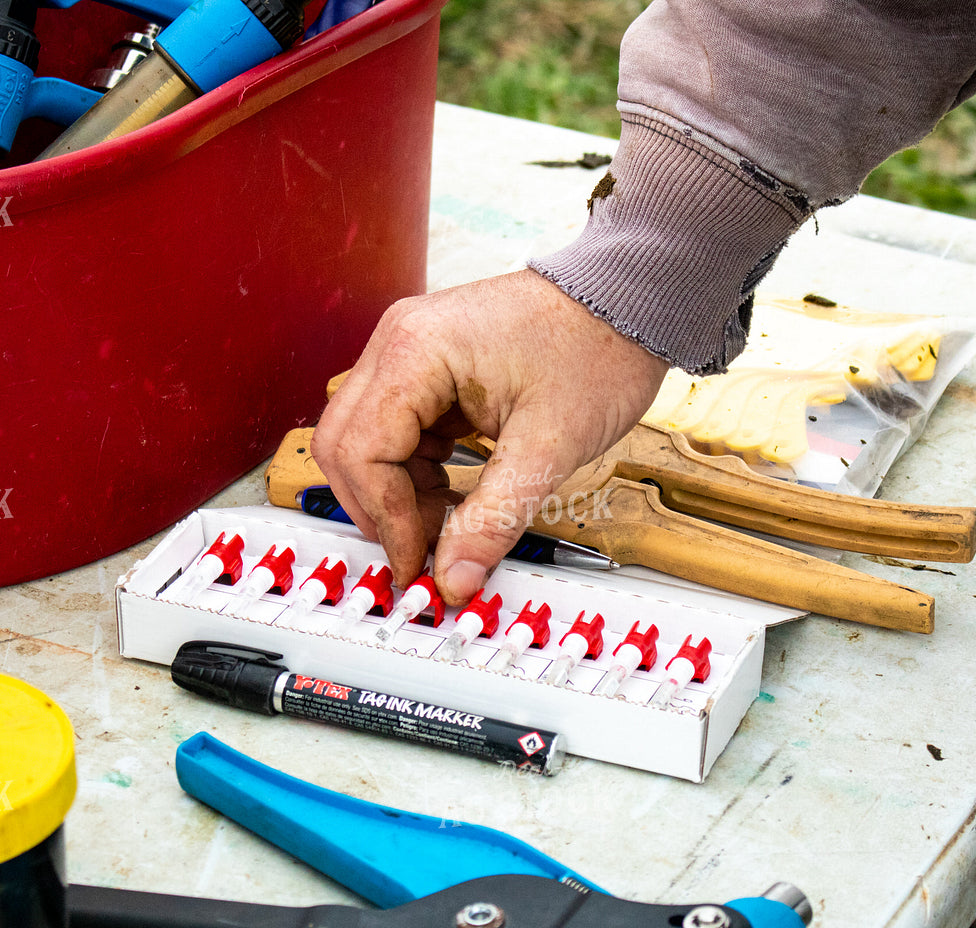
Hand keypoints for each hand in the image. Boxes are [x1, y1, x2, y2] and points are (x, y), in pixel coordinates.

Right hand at [312, 269, 669, 604]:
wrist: (629, 303)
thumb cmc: (597, 348)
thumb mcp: (549, 447)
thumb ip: (495, 518)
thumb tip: (454, 577)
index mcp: (416, 351)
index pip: (362, 452)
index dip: (386, 519)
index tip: (418, 563)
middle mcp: (399, 343)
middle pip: (346, 445)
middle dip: (380, 509)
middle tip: (423, 554)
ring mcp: (411, 353)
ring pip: (367, 443)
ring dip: (399, 494)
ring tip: (452, 525)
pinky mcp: (429, 368)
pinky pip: (398, 432)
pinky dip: (417, 473)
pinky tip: (456, 494)